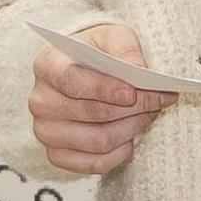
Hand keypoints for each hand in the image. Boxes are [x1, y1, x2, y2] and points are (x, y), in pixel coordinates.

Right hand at [23, 25, 168, 172]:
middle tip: (159, 100)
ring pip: (98, 141)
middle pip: (92, 113)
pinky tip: (130, 137)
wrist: (83, 73)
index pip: (72, 81)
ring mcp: (46, 131)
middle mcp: (40, 100)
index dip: (103, 89)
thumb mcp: (113, 36)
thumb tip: (140, 70)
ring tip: (148, 115)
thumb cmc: (98, 53)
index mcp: (47, 65)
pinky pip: (95, 164)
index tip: (132, 92)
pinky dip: (120, 153)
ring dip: (131, 129)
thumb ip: (126, 48)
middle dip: (132, 108)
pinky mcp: (57, 155)